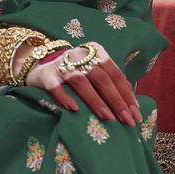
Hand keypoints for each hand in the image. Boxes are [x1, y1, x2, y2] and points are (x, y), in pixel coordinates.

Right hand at [25, 42, 141, 126]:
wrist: (39, 64)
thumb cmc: (74, 72)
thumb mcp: (94, 70)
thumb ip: (110, 82)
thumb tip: (132, 106)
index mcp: (96, 52)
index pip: (115, 74)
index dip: (127, 95)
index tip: (135, 114)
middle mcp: (79, 56)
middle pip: (102, 79)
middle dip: (116, 101)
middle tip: (127, 121)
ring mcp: (61, 65)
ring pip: (81, 82)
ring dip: (96, 101)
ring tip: (108, 118)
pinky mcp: (45, 75)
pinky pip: (54, 87)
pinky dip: (64, 98)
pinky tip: (74, 110)